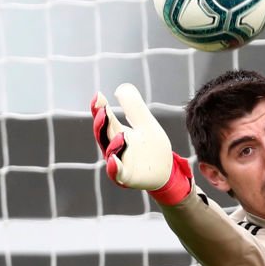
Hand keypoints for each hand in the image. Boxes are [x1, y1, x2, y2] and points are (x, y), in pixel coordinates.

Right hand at [91, 83, 191, 204]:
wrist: (165, 170)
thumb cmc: (151, 145)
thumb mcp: (145, 123)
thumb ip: (133, 106)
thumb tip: (120, 88)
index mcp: (116, 132)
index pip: (105, 119)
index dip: (99, 108)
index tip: (98, 96)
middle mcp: (113, 147)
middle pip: (104, 135)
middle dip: (102, 124)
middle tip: (102, 111)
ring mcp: (119, 163)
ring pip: (111, 153)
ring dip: (113, 144)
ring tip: (121, 136)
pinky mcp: (126, 177)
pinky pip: (117, 173)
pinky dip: (114, 167)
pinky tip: (114, 160)